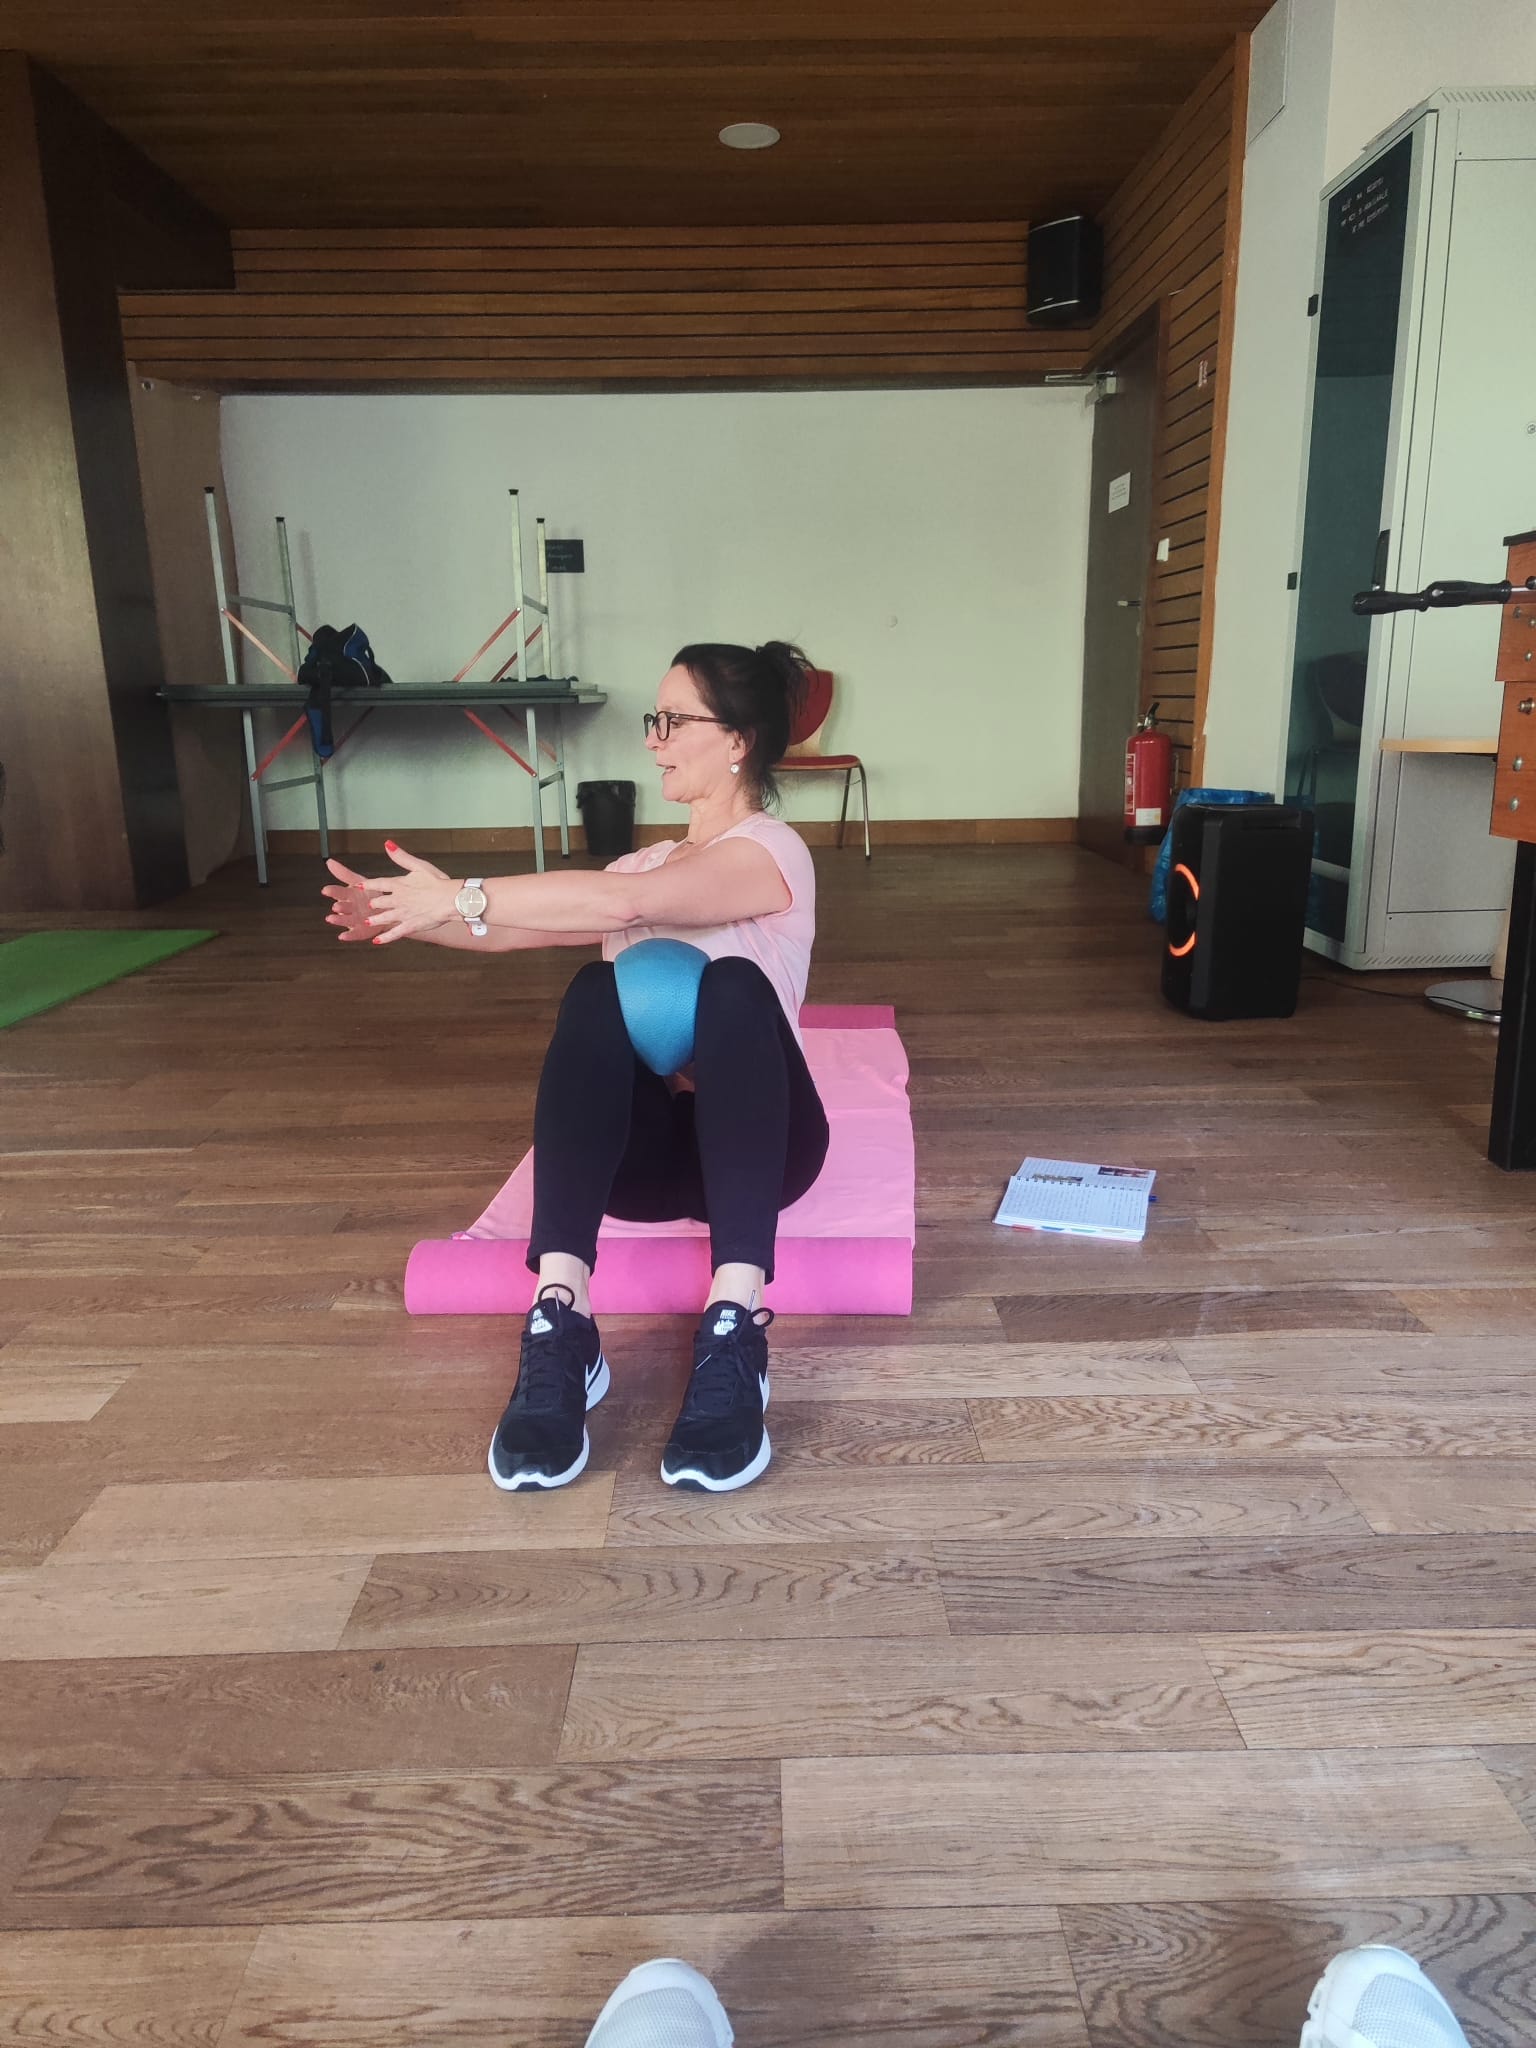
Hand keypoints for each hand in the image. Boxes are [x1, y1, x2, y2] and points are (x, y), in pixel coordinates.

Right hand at [320, 860, 374, 941]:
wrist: (388, 909)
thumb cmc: (370, 894)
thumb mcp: (359, 881)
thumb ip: (344, 873)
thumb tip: (329, 861)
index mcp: (348, 896)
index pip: (339, 892)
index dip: (332, 891)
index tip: (326, 890)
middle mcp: (349, 909)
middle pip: (343, 907)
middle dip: (339, 907)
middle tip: (336, 906)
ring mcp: (354, 920)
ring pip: (345, 920)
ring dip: (338, 920)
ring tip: (331, 918)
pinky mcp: (361, 931)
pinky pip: (354, 934)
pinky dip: (349, 936)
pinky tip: (342, 936)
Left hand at [322, 843, 455, 943]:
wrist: (450, 899)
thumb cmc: (438, 882)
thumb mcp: (419, 865)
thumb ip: (401, 857)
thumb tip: (387, 845)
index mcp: (399, 884)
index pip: (379, 884)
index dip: (368, 885)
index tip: (359, 886)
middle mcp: (398, 899)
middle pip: (380, 902)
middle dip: (374, 904)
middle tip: (370, 906)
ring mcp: (403, 914)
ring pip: (384, 917)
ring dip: (375, 920)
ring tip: (368, 922)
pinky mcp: (410, 926)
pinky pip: (394, 933)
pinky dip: (385, 937)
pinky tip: (377, 941)